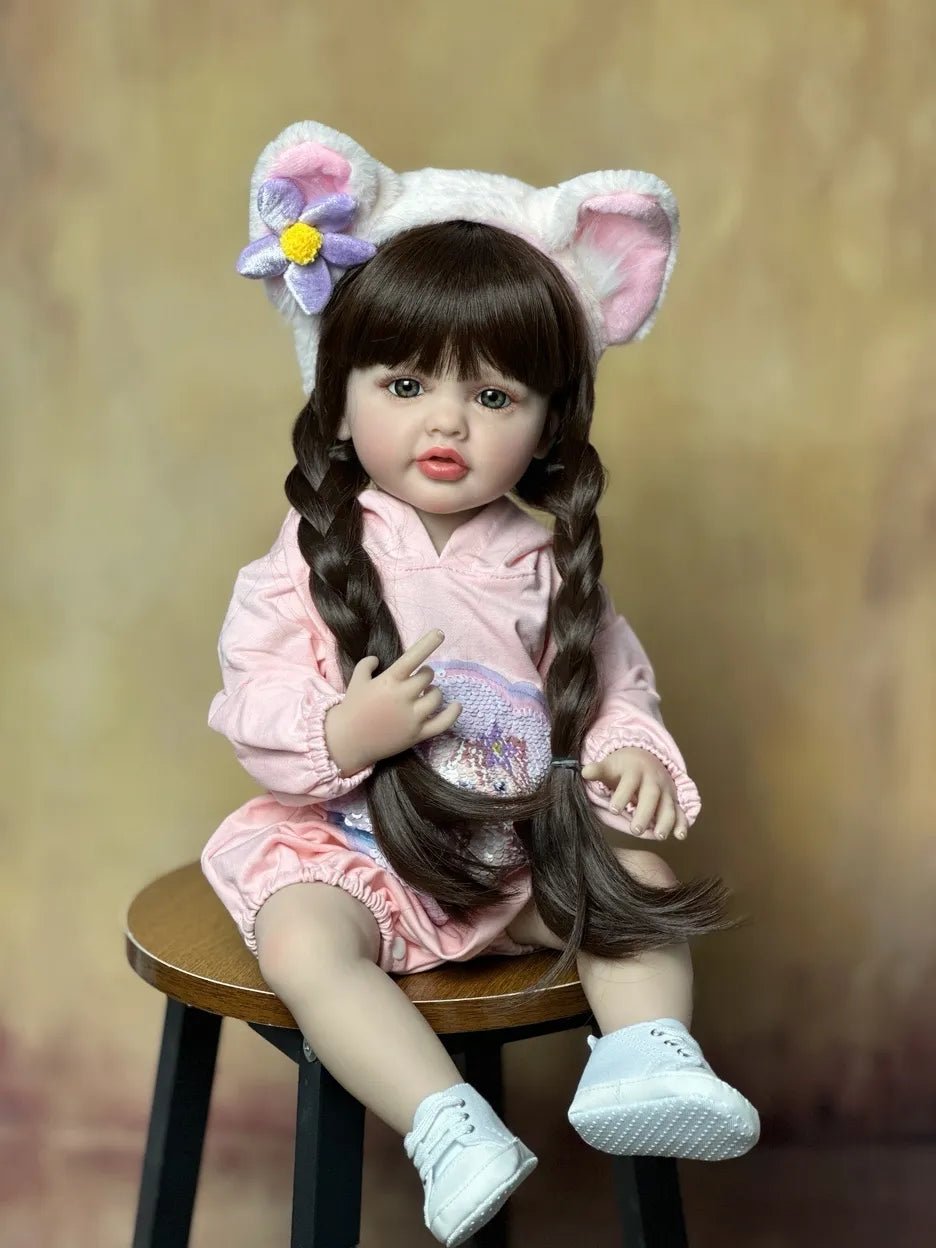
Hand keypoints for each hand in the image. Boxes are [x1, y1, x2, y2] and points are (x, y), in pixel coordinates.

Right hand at [324, 629, 461, 775]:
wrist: (347, 741)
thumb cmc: (352, 707)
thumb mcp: (356, 680)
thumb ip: (367, 665)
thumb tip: (377, 659)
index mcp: (389, 680)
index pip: (413, 657)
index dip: (428, 643)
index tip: (440, 633)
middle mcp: (403, 696)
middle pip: (427, 677)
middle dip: (425, 675)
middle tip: (418, 679)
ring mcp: (412, 717)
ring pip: (436, 697)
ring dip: (434, 692)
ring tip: (425, 694)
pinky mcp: (417, 734)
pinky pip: (442, 723)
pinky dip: (452, 713)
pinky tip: (457, 706)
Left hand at [581, 747, 687, 840]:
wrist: (645, 758)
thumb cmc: (623, 767)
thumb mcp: (610, 766)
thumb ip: (598, 770)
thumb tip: (584, 772)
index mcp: (635, 770)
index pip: (629, 783)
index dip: (622, 795)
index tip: (613, 809)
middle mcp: (653, 780)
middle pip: (651, 795)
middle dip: (645, 813)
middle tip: (635, 830)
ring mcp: (665, 790)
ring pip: (668, 805)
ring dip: (665, 821)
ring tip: (659, 836)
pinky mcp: (673, 799)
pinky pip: (680, 811)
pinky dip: (682, 823)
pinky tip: (680, 836)